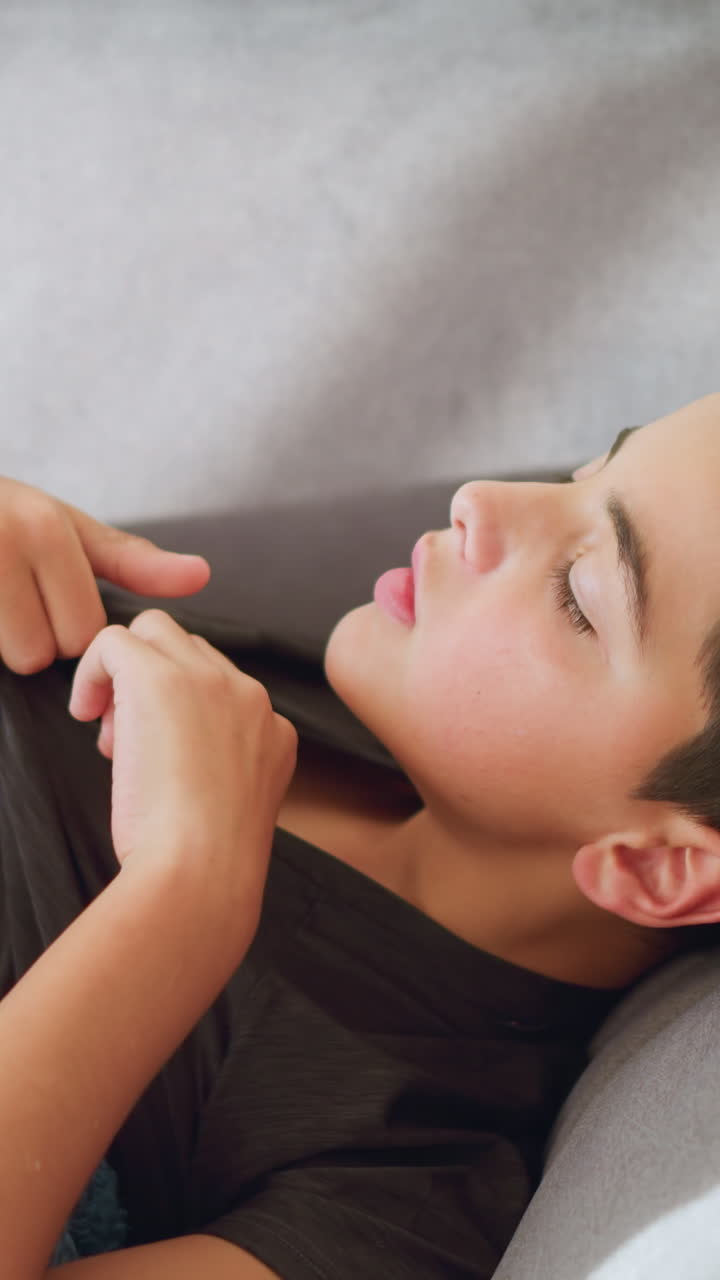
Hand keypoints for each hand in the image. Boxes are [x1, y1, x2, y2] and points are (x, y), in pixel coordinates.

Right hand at [0, 475, 210, 674]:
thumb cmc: (4, 517)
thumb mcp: (67, 528)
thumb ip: (133, 560)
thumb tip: (201, 575)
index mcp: (46, 529)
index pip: (86, 629)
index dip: (71, 628)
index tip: (49, 602)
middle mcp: (5, 543)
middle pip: (47, 650)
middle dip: (36, 639)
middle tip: (17, 604)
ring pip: (13, 656)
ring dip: (5, 643)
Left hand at [67, 609, 297, 901]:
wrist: (202, 872)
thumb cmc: (208, 863)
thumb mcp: (234, 807)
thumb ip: (219, 766)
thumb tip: (170, 748)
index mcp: (273, 728)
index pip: (220, 688)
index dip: (181, 713)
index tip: (160, 759)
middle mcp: (249, 694)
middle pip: (190, 649)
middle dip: (154, 686)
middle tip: (129, 743)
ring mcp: (207, 680)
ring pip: (154, 631)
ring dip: (126, 673)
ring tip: (113, 734)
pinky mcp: (157, 677)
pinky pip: (113, 640)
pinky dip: (92, 671)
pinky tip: (86, 713)